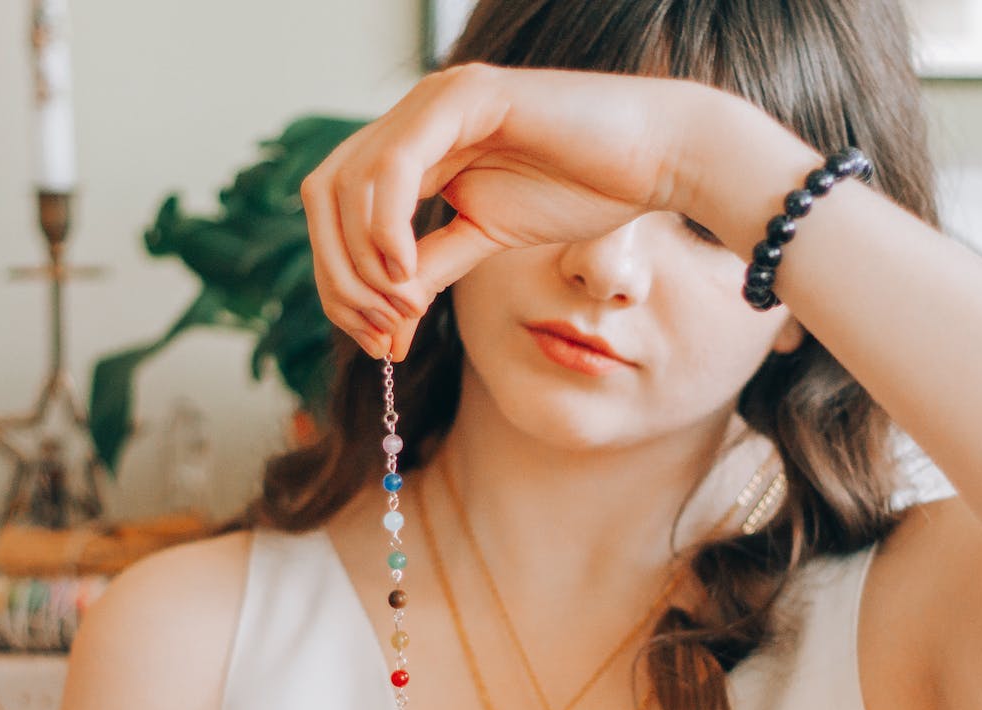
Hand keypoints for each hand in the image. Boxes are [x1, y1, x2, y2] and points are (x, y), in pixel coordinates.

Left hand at [299, 63, 734, 360]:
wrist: (658, 158)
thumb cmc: (585, 190)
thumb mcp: (487, 241)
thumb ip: (430, 269)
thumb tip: (384, 323)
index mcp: (413, 148)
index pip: (335, 210)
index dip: (339, 281)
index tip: (378, 342)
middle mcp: (412, 117)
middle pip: (323, 195)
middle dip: (337, 276)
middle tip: (379, 334)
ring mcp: (434, 102)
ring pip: (347, 182)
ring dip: (359, 261)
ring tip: (400, 310)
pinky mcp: (466, 96)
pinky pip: (395, 164)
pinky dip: (386, 225)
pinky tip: (406, 271)